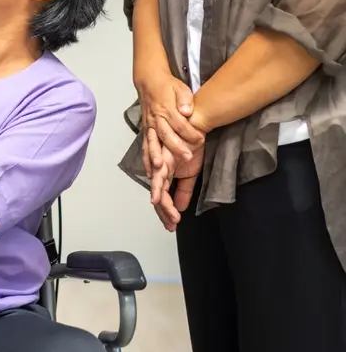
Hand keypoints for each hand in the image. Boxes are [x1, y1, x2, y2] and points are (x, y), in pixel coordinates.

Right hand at [136, 70, 203, 160]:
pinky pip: (145, 147)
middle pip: (166, 135)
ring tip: (159, 169)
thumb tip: (187, 110)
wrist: (149, 83)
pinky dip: (146, 160)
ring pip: (152, 143)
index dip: (190, 132)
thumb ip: (185, 99)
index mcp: (166, 109)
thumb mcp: (180, 88)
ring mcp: (149, 127)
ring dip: (155, 156)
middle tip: (188, 157)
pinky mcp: (145, 132)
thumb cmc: (166, 87)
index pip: (179, 123)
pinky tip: (149, 171)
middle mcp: (156, 119)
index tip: (201, 139)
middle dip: (176, 147)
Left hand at [145, 116, 206, 230]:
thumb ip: (184, 189)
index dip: (166, 213)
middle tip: (171, 226)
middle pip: (158, 196)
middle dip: (164, 212)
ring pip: (157, 187)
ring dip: (163, 203)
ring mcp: (160, 162)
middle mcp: (159, 170)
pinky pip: (159, 172)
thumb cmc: (191, 145)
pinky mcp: (164, 155)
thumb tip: (180, 207)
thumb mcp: (191, 172)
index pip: (163, 198)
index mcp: (164, 174)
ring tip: (169, 216)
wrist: (195, 125)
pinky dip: (159, 185)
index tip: (171, 226)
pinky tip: (158, 197)